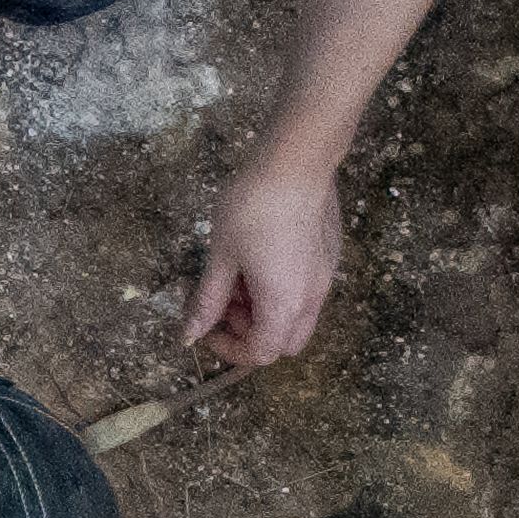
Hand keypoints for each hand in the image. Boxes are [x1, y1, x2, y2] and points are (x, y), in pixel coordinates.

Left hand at [190, 165, 346, 366]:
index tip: (206, 330)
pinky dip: (279, 292)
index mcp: (285, 305)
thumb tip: (190, 335)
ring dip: (263, 312)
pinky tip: (256, 262)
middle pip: (284, 341)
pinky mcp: (328, 258)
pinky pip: (305, 292)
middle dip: (250, 334)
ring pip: (296, 317)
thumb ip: (207, 301)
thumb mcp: (221, 258)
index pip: (261, 353)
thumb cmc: (251, 210)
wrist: (296, 165)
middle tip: (222, 305)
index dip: (229, 351)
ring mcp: (326, 277)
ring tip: (234, 279)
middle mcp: (313, 298)